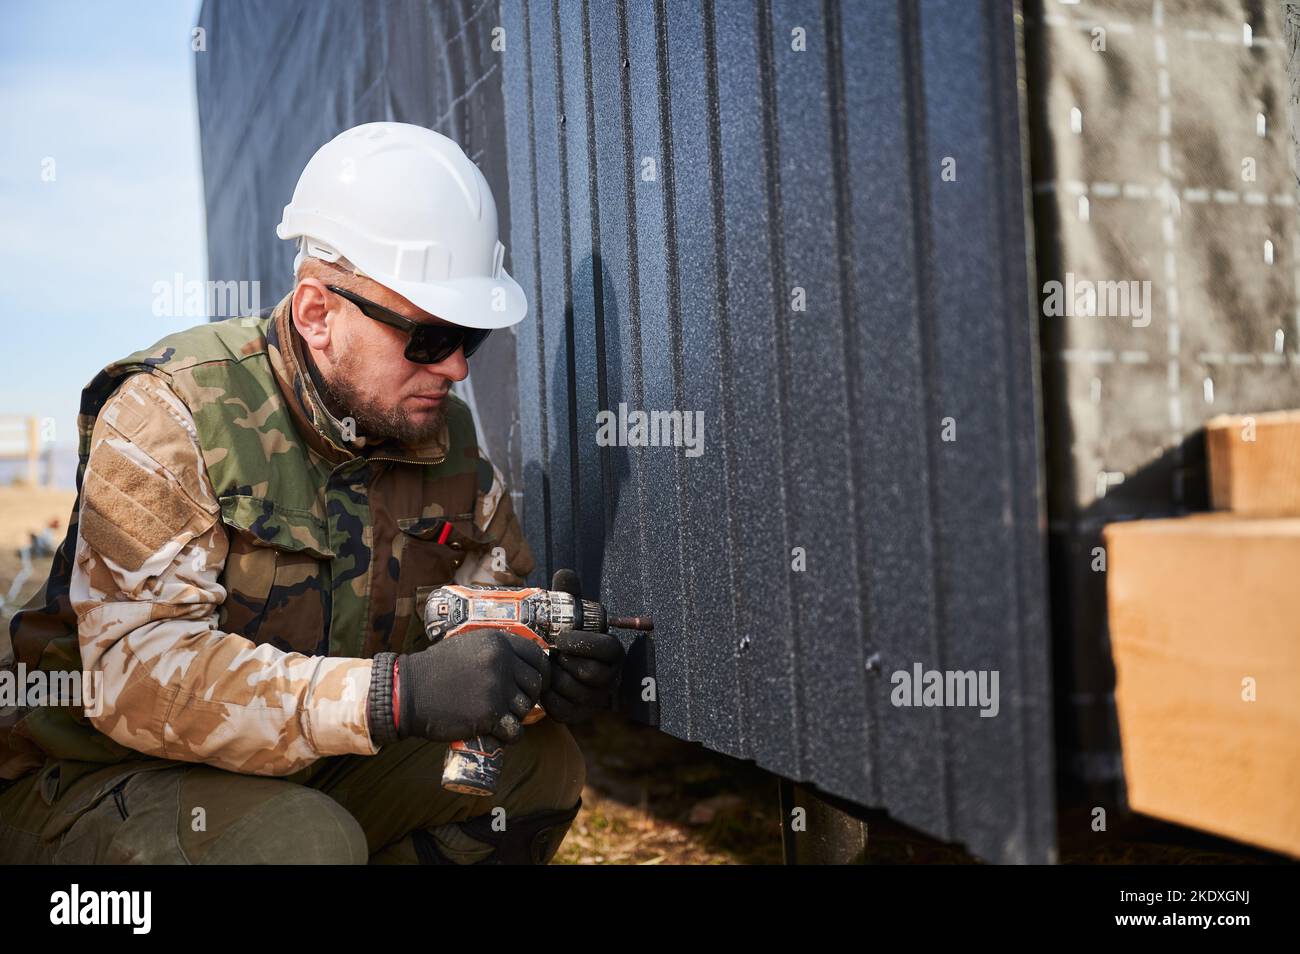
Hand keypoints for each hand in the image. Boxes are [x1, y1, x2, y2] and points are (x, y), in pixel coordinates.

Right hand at [395, 630, 550, 743]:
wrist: (409, 692)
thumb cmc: (436, 670)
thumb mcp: (469, 646)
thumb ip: (496, 650)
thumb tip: (525, 661)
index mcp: (498, 642)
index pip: (537, 657)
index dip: (540, 673)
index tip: (534, 684)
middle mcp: (501, 661)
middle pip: (535, 684)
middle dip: (529, 697)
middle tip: (511, 705)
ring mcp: (496, 688)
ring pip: (526, 708)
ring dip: (516, 717)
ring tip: (498, 718)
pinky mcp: (489, 714)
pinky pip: (515, 730)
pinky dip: (509, 736)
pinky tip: (499, 734)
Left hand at [541, 569, 626, 722]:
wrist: (559, 672)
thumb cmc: (567, 638)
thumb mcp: (569, 617)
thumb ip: (569, 596)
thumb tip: (565, 574)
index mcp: (613, 651)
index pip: (607, 648)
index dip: (584, 643)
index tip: (561, 638)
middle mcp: (610, 677)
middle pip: (588, 672)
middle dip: (564, 661)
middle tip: (550, 652)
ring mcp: (595, 699)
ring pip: (572, 690)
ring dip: (553, 677)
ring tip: (547, 666)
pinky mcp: (578, 715)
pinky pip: (559, 708)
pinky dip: (546, 695)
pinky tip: (544, 683)